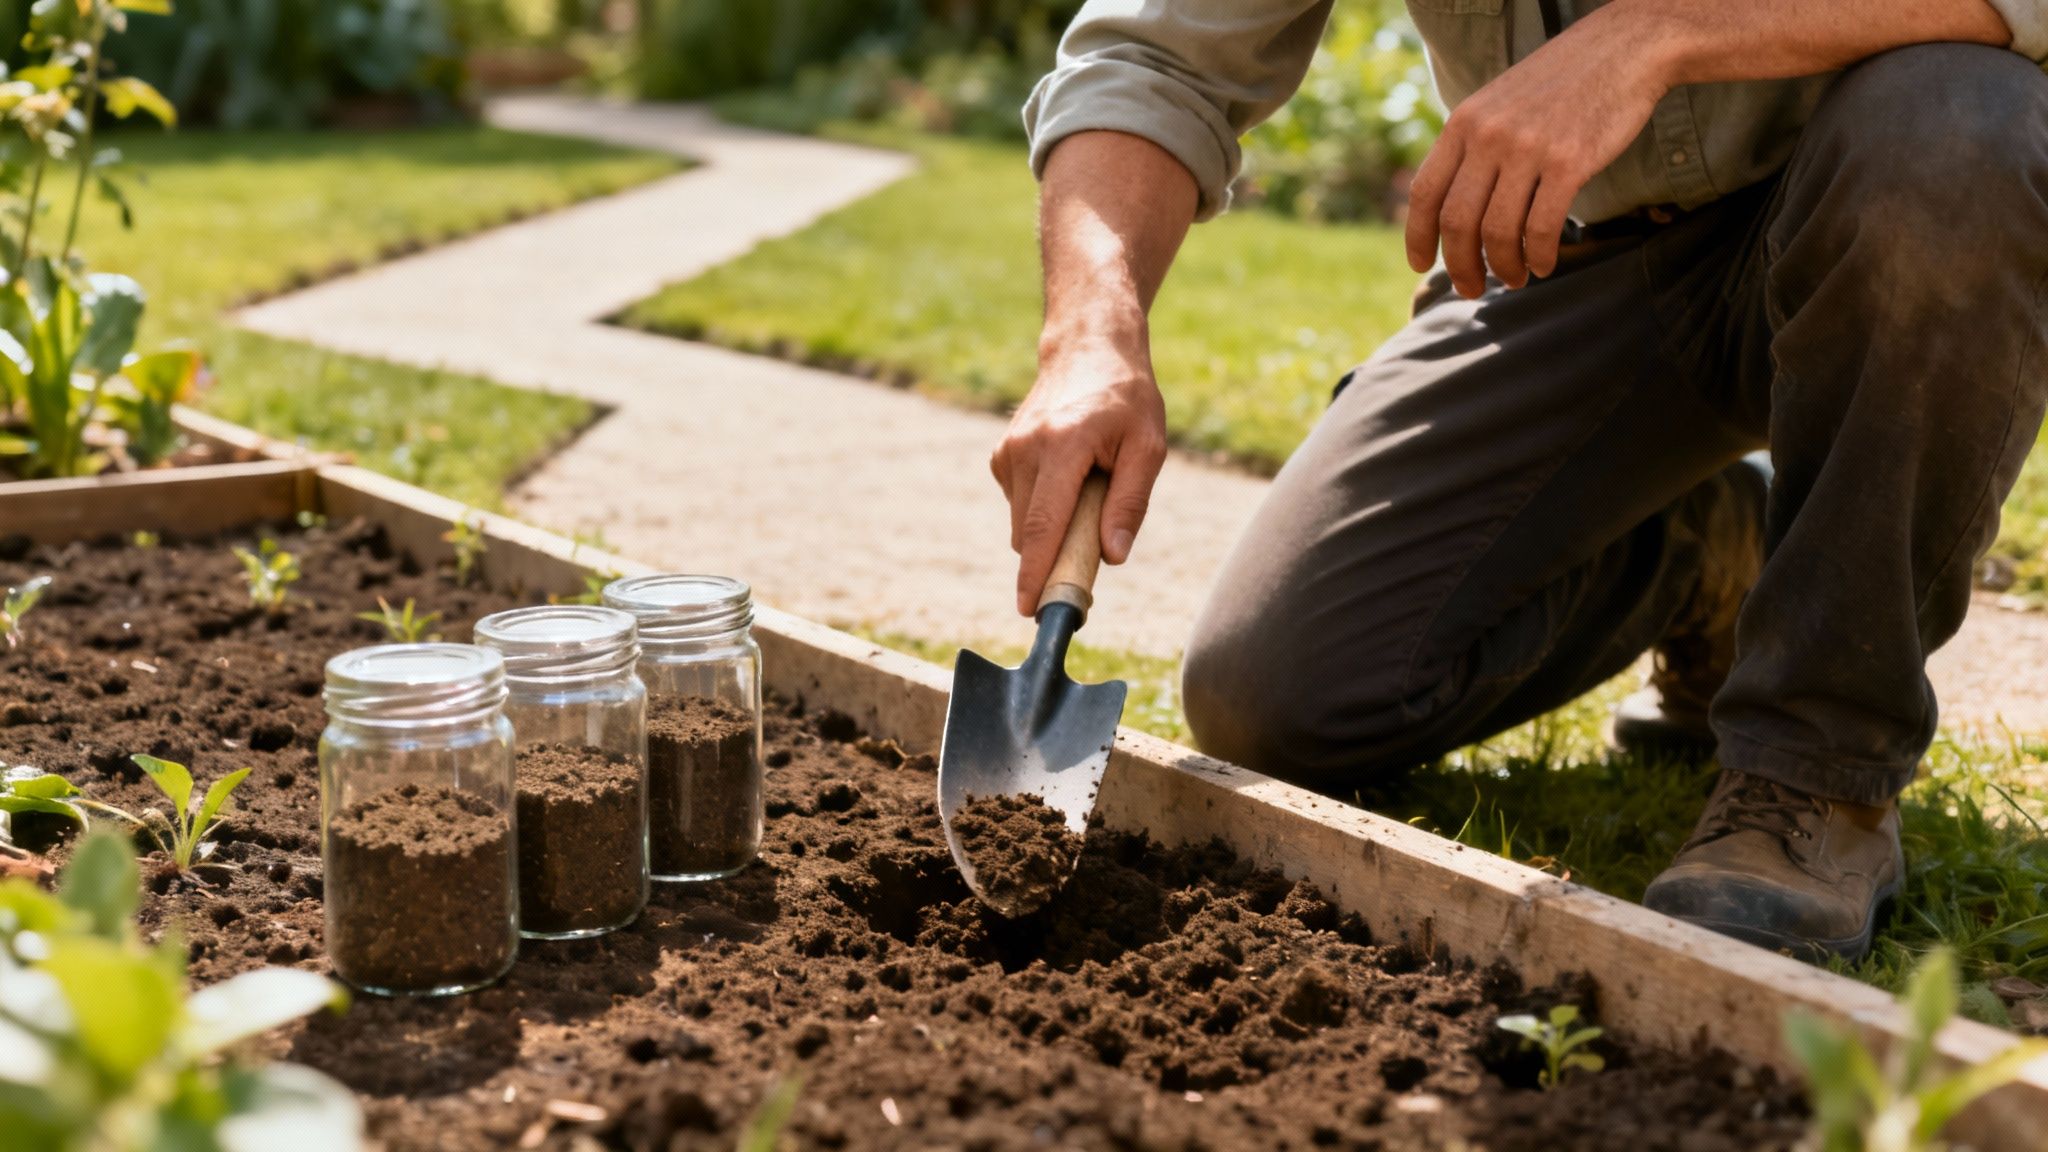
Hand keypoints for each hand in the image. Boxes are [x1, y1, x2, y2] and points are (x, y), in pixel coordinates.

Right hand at [991, 333, 1167, 616]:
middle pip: (1030, 533)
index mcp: (1063, 446)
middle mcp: (1026, 449)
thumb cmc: (1127, 399)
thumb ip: (1130, 503)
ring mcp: (1008, 452)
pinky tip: (1069, 477)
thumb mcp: (1148, 447)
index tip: (1030, 610)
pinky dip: (1044, 508)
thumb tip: (1113, 557)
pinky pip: (1021, 505)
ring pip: (1024, 523)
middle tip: (1093, 554)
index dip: (1035, 573)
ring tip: (1089, 490)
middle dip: (1054, 558)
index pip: (1043, 525)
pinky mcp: (1002, 456)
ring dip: (1053, 528)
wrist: (1088, 348)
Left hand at [1406, 11, 1672, 295]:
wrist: (1623, 49)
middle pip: (1457, 222)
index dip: (1417, 237)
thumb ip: (1474, 147)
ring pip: (1497, 232)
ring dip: (1503, 267)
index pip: (1425, 193)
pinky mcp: (1569, 161)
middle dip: (1461, 266)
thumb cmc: (1561, 86)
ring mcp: (1527, 148)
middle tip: (1472, 290)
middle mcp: (1488, 135)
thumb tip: (1453, 211)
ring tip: (1514, 279)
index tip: (1421, 267)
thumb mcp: (1500, 105)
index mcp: (1463, 122)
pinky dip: (1539, 256)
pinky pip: (1541, 228)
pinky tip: (1544, 265)